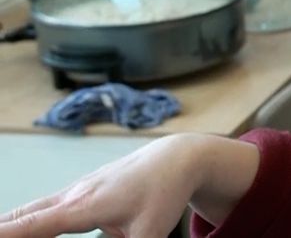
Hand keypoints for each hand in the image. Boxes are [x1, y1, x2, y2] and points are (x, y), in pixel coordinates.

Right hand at [0, 135, 200, 237]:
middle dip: (3, 228)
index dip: (7, 234)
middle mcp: (73, 196)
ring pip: (33, 211)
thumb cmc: (164, 192)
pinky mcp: (80, 193)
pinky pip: (45, 209)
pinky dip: (28, 221)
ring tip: (4, 232)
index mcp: (85, 206)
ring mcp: (75, 191)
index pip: (34, 226)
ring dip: (12, 225)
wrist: (176, 158)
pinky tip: (21, 229)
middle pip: (24, 216)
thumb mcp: (150, 232)